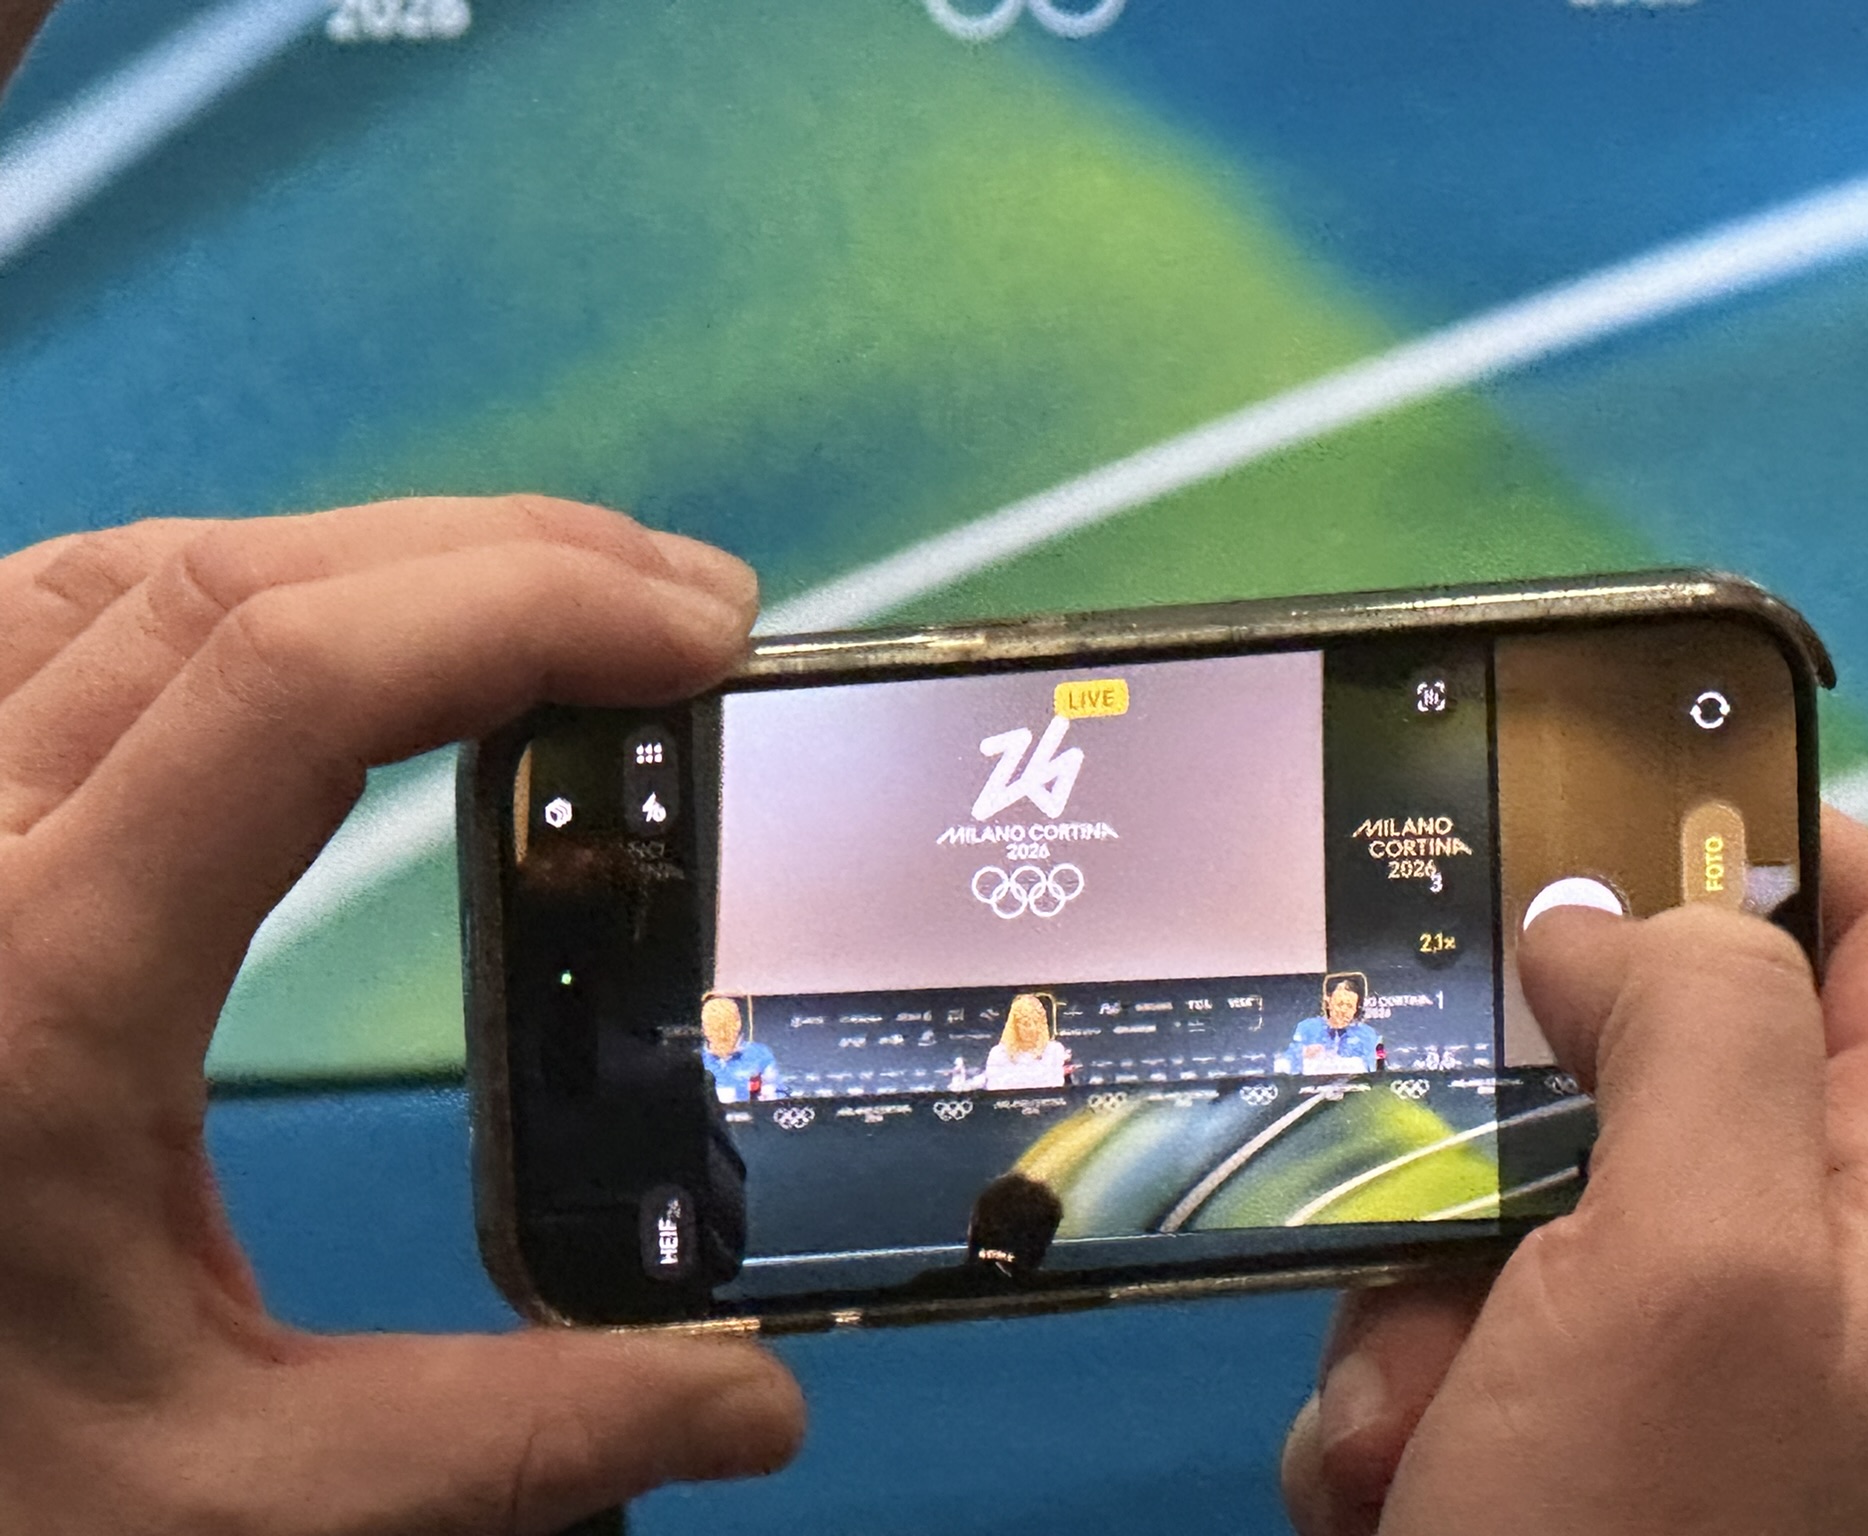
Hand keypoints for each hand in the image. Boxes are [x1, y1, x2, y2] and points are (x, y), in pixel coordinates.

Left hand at [0, 499, 803, 1532]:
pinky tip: (350, 621)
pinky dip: (245, 582)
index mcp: (36, 995)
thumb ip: (502, 1443)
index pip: (289, 689)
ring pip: (141, 571)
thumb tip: (759, 1415)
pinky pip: (65, 613)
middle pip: (237, 584)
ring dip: (374, 554)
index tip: (700, 631)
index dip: (520, 607)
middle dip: (500, 559)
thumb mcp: (225, 1490)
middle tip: (690, 603)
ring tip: (560, 596)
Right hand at [1284, 810, 1867, 1534]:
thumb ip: (1701, 1034)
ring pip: (1511, 1202)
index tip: (1615, 780)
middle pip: (1652, 1070)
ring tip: (1418, 1394)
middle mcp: (1797, 1271)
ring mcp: (1669, 1361)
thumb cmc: (1646, 1526)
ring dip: (1421, 1286)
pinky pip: (1447, 1322)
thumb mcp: (1699, 1254)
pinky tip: (1395, 1461)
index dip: (1785, 842)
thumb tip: (1609, 919)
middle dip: (1512, 1109)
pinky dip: (1394, 1380)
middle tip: (1432, 1120)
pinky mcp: (1554, 1428)